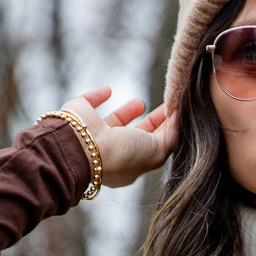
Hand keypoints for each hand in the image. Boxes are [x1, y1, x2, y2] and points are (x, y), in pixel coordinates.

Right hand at [60, 86, 179, 187]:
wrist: (83, 146)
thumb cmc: (122, 154)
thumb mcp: (157, 150)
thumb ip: (171, 136)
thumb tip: (179, 119)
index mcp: (128, 165)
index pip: (150, 148)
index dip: (163, 133)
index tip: (175, 117)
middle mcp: (110, 152)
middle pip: (134, 137)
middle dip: (150, 124)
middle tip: (165, 109)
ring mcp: (92, 134)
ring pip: (112, 123)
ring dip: (126, 113)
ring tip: (140, 102)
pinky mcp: (77, 115)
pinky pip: (88, 103)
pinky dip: (97, 96)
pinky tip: (108, 90)